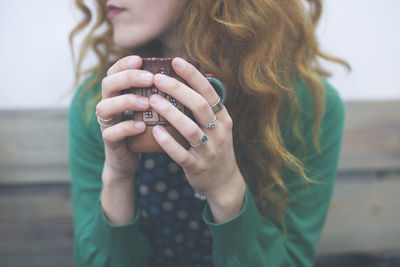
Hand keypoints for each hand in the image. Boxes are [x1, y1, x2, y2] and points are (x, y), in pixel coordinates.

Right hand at [96, 55, 153, 180]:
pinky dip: (126, 128)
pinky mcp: (109, 142)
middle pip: (107, 84)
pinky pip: (111, 133)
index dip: (124, 64)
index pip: (114, 72)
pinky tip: (141, 127)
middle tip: (150, 79)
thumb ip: (155, 93)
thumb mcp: (149, 109)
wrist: (130, 158)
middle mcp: (108, 105)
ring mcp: (106, 123)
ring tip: (146, 103)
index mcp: (118, 94)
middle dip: (128, 78)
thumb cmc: (143, 129)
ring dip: (126, 102)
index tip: (140, 60)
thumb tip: (181, 75)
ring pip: (104, 107)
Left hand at [149, 58, 245, 221]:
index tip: (175, 61)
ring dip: (171, 113)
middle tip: (157, 78)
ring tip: (152, 100)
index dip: (193, 75)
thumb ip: (205, 108)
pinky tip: (156, 131)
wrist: (224, 182)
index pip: (209, 92)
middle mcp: (219, 132)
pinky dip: (168, 143)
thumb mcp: (217, 126)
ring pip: (190, 129)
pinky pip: (182, 154)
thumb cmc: (214, 147)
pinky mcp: (198, 167)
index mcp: (223, 118)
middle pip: (199, 106)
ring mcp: (210, 151)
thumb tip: (185, 81)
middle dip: (178, 89)